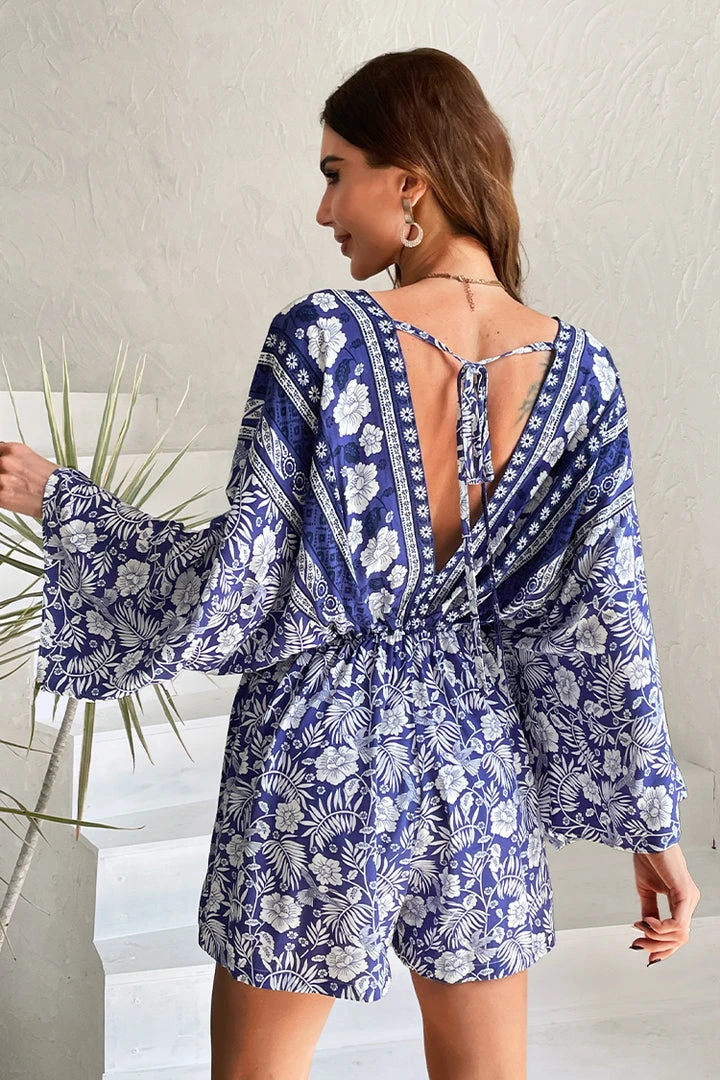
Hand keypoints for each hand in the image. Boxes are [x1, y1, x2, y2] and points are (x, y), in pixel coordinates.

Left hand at [0, 441, 58, 518]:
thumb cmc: (57, 482)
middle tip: (13, 479)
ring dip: (3, 484)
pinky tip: (12, 497)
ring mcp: (3, 480)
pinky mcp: (2, 497)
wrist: (66, 498)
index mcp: (16, 450)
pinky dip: (2, 496)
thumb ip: (17, 461)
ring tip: (16, 489)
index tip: (5, 465)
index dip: (2, 459)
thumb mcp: (36, 461)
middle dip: (3, 472)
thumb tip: (9, 465)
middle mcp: (7, 462)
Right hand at [631, 843, 700, 963]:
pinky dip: (660, 928)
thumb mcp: (646, 890)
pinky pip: (677, 923)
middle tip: (637, 943)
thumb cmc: (649, 857)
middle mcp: (690, 901)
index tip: (644, 952)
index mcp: (682, 902)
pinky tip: (647, 921)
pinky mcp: (684, 893)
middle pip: (680, 939)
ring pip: (680, 935)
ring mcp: (689, 898)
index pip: (678, 935)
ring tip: (640, 928)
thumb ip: (649, 911)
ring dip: (656, 938)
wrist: (647, 837)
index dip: (662, 948)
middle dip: (656, 946)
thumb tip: (645, 930)